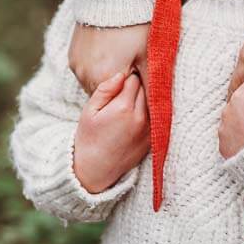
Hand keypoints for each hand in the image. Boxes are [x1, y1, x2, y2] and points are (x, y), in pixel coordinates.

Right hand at [69, 22, 150, 95]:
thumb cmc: (134, 28)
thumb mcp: (148, 58)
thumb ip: (152, 87)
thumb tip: (159, 109)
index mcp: (106, 80)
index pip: (119, 102)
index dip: (132, 92)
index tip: (140, 74)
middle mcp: (86, 76)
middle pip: (105, 94)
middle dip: (119, 86)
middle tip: (131, 63)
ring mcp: (77, 66)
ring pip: (93, 83)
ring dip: (105, 77)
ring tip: (118, 56)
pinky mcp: (72, 56)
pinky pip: (84, 71)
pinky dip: (95, 67)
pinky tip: (106, 51)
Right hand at [73, 71, 150, 193]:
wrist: (95, 170)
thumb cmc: (89, 138)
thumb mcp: (89, 111)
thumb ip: (105, 90)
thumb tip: (121, 74)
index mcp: (123, 108)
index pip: (134, 79)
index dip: (126, 78)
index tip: (119, 82)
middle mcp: (140, 117)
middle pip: (146, 88)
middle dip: (137, 86)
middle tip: (124, 91)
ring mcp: (149, 129)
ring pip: (153, 101)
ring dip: (144, 98)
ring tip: (128, 104)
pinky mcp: (152, 138)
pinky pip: (155, 116)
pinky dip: (148, 112)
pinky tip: (133, 117)